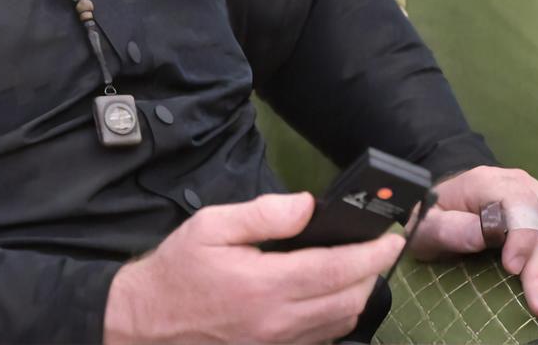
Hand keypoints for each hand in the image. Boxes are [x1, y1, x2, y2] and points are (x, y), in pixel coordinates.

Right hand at [103, 192, 403, 344]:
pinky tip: (334, 295)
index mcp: (265, 284)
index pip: (338, 269)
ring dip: (359, 294)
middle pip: (349, 299)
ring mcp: (278, 344)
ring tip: (361, 267)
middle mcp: (279, 321)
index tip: (391, 236)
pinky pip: (321, 338)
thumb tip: (309, 205)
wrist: (146, 323)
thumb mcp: (210, 225)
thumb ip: (263, 213)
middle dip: (373, 272)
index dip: (372, 253)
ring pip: (341, 322)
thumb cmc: (177, 270)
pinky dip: (339, 316)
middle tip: (379, 247)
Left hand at [406, 165, 537, 317]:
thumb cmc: (434, 216)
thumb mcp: (425, 223)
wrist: (439, 205)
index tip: (513, 268)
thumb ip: (448, 227)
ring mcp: (537, 196)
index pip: (514, 203)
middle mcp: (518, 186)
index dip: (520, 236)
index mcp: (486, 183)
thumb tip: (482, 233)